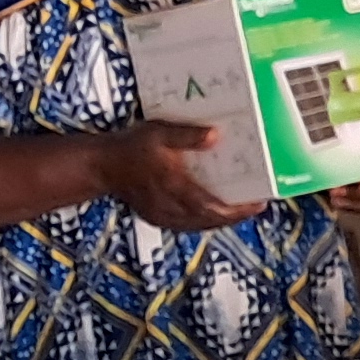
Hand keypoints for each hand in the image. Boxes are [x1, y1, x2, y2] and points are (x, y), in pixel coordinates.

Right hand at [93, 119, 257, 231]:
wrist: (101, 166)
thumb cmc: (131, 147)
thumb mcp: (159, 133)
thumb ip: (188, 135)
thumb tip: (216, 136)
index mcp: (174, 187)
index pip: (212, 207)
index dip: (238, 211)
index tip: (259, 204)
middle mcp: (170, 207)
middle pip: (210, 221)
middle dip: (235, 216)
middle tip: (255, 206)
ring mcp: (162, 216)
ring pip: (199, 225)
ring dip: (220, 220)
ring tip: (240, 209)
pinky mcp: (157, 218)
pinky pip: (187, 225)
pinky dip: (203, 221)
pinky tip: (213, 211)